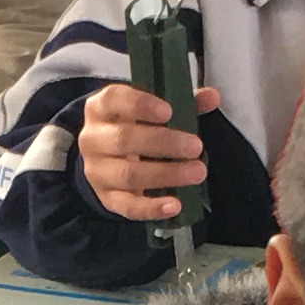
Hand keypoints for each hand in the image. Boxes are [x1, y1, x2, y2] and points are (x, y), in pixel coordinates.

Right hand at [77, 79, 224, 224]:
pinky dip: (153, 208)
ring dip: (166, 174)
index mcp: (101, 109)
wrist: (105, 160)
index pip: (114, 100)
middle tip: (195, 146)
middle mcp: (93, 139)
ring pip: (129, 175)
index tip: (168, 111)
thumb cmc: (132, 128)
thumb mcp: (151, 110)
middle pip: (124, 140)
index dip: (140, 105)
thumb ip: (182, 102)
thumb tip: (211, 97)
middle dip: (163, 143)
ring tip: (197, 172)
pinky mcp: (108, 199)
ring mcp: (98, 172)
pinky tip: (175, 205)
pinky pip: (128, 206)